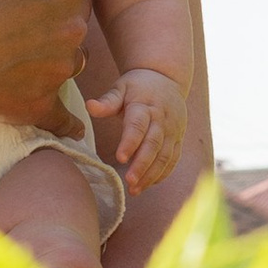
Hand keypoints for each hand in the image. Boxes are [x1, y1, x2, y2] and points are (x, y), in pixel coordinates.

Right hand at [0, 0, 93, 133]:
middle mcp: (71, 28)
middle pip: (77, 13)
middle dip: (57, 9)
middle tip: (18, 8)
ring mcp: (56, 70)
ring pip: (70, 58)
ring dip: (54, 52)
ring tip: (16, 47)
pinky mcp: (37, 104)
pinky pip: (62, 118)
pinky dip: (63, 120)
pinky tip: (62, 120)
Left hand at [93, 69, 186, 190]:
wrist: (166, 78)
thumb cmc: (137, 85)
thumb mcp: (121, 87)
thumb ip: (107, 101)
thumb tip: (89, 106)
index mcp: (145, 105)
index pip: (138, 125)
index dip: (130, 142)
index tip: (120, 158)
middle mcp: (162, 119)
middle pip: (153, 144)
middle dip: (142, 164)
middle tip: (129, 181)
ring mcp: (172, 130)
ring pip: (165, 155)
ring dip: (151, 174)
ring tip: (136, 190)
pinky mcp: (178, 138)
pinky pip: (173, 158)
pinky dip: (163, 173)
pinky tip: (149, 184)